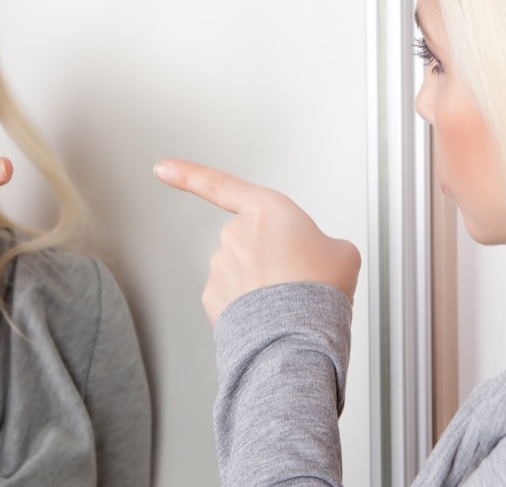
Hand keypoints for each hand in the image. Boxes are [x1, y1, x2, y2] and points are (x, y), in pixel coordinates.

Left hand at [154, 158, 360, 324]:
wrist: (299, 336)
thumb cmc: (319, 291)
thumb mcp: (342, 253)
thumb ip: (324, 244)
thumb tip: (320, 258)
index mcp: (267, 210)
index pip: (220, 184)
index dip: (188, 173)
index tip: (163, 168)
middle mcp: (237, 233)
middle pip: (251, 240)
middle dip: (271, 257)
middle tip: (299, 278)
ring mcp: (221, 266)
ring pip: (241, 270)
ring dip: (261, 283)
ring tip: (289, 301)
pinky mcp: (213, 296)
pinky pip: (232, 297)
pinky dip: (248, 306)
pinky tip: (271, 315)